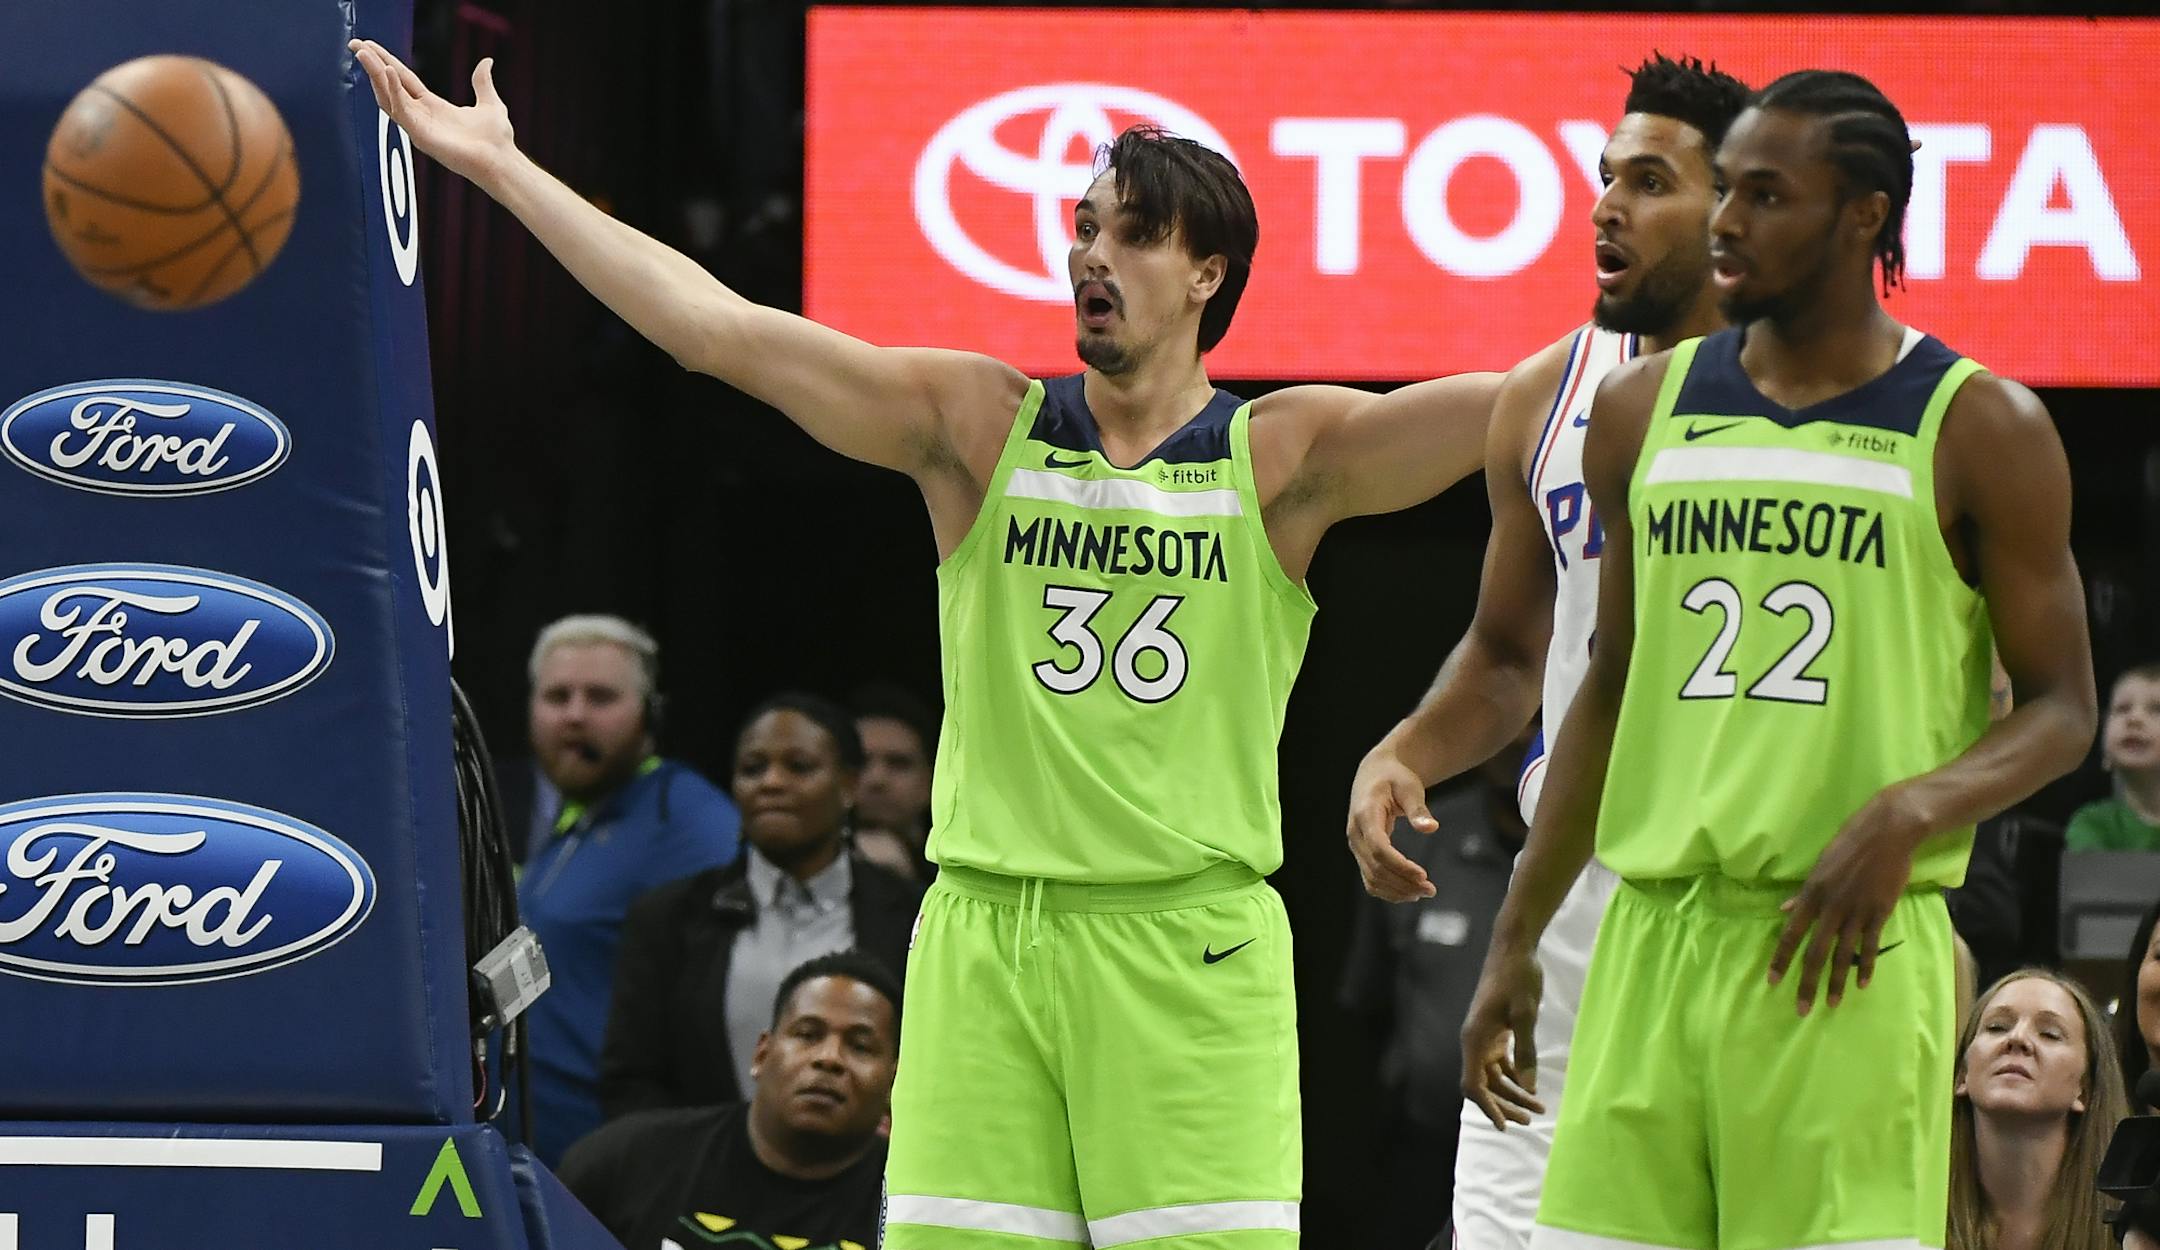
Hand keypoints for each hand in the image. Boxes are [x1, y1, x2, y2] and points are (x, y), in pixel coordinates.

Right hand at [349, 40, 516, 184]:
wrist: (503, 160)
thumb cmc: (497, 140)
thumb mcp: (490, 103)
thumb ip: (482, 82)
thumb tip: (486, 62)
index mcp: (433, 107)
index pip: (403, 80)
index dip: (387, 62)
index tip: (370, 46)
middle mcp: (422, 116)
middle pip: (390, 85)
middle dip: (372, 64)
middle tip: (355, 43)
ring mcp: (419, 127)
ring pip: (389, 96)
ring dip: (375, 74)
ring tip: (363, 53)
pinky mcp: (421, 136)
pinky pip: (402, 110)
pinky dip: (394, 91)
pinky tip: (388, 72)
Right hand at [1345, 746, 1435, 900]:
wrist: (1375, 773)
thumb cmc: (1394, 778)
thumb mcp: (1409, 787)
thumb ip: (1418, 809)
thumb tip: (1431, 828)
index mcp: (1365, 815)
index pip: (1379, 849)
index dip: (1400, 866)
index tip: (1423, 875)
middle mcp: (1356, 833)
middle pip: (1375, 868)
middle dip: (1403, 882)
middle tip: (1431, 890)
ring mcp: (1356, 845)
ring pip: (1371, 878)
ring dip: (1397, 890)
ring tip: (1424, 892)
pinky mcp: (1361, 852)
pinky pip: (1370, 879)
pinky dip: (1389, 890)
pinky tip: (1409, 892)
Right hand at [1460, 942, 1544, 1128]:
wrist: (1514, 949)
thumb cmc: (1518, 978)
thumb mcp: (1526, 1015)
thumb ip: (1526, 1052)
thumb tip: (1528, 1088)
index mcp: (1474, 1039)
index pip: (1473, 1084)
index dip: (1487, 1107)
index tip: (1504, 1126)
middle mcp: (1474, 1041)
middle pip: (1483, 1085)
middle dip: (1504, 1105)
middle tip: (1530, 1120)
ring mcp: (1484, 1037)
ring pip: (1493, 1076)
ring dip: (1512, 1093)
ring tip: (1538, 1109)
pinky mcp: (1495, 1031)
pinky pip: (1500, 1063)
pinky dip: (1515, 1076)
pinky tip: (1531, 1086)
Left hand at [1768, 785, 1925, 1014]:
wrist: (1886, 833)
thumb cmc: (1849, 846)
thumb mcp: (1820, 867)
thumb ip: (1803, 894)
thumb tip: (1784, 911)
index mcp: (1812, 895)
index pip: (1790, 934)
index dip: (1781, 959)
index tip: (1772, 981)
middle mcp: (1831, 907)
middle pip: (1815, 952)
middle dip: (1806, 982)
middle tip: (1800, 1008)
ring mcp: (1856, 912)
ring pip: (1842, 955)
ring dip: (1836, 982)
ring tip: (1831, 1003)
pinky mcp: (1879, 912)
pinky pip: (1870, 945)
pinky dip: (1866, 966)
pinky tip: (1861, 984)